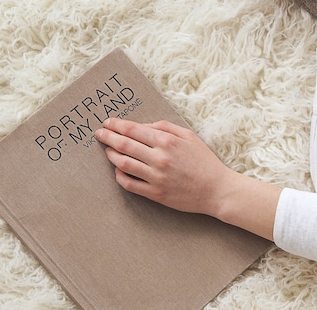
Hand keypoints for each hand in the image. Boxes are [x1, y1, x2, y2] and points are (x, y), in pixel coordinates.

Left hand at [95, 118, 231, 216]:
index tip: (108, 122)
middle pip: (125, 145)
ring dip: (112, 155)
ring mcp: (156, 177)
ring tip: (107, 150)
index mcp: (167, 141)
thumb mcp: (189, 135)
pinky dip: (120, 177)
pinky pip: (130, 185)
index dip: (117, 125)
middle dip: (109, 137)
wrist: (216, 189)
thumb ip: (165, 127)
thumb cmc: (204, 161)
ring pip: (124, 164)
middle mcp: (159, 158)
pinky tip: (117, 171)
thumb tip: (144, 125)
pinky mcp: (155, 194)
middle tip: (99, 133)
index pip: (133, 130)